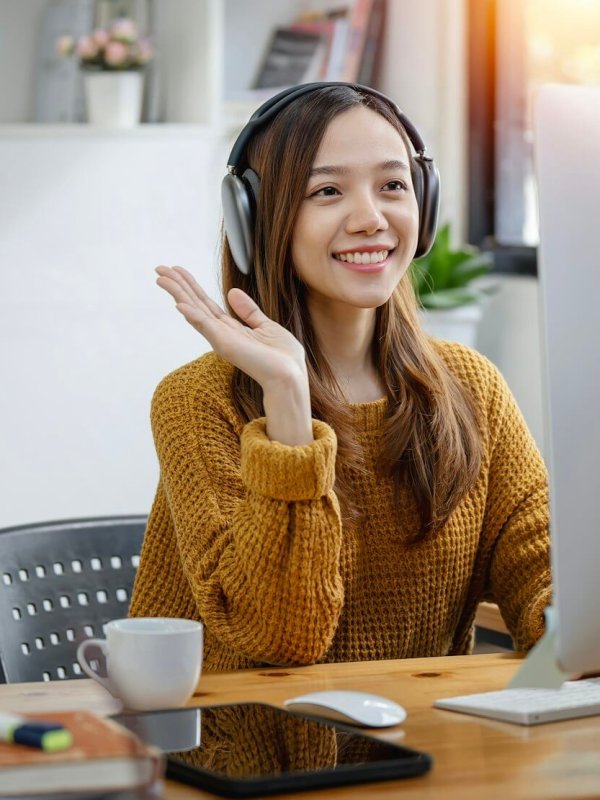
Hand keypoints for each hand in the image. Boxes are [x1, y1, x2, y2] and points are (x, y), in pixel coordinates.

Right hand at [155, 266, 308, 392]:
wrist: (291, 375)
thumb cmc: (283, 357)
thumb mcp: (266, 326)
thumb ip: (249, 311)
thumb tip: (232, 292)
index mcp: (230, 328)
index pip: (205, 303)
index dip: (191, 286)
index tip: (177, 270)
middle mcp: (221, 333)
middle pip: (195, 304)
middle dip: (177, 286)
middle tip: (159, 269)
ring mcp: (221, 339)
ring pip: (195, 311)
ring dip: (178, 294)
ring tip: (161, 279)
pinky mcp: (226, 344)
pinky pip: (206, 327)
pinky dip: (192, 315)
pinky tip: (179, 304)